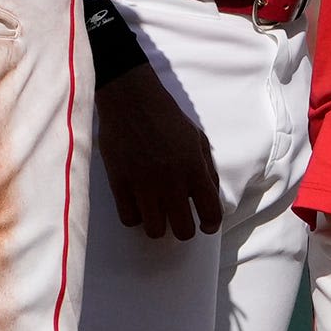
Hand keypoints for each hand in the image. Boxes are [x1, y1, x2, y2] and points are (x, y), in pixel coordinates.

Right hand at [97, 60, 222, 240]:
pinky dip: (135, 217)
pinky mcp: (120, 183)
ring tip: (156, 213)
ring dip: (158, 225)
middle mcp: (171, 180)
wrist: (131, 99)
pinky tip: (138, 205)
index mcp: (194, 168)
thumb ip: (207, 168)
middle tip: (179, 220)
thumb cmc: (166, 117)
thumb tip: (211, 195)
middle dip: (184, 229)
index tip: (205, 226)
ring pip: (155, 230)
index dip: (211, 225)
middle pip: (183, 230)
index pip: (210, 212)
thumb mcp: (197, 138)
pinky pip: (129, 218)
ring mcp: (143, 184)